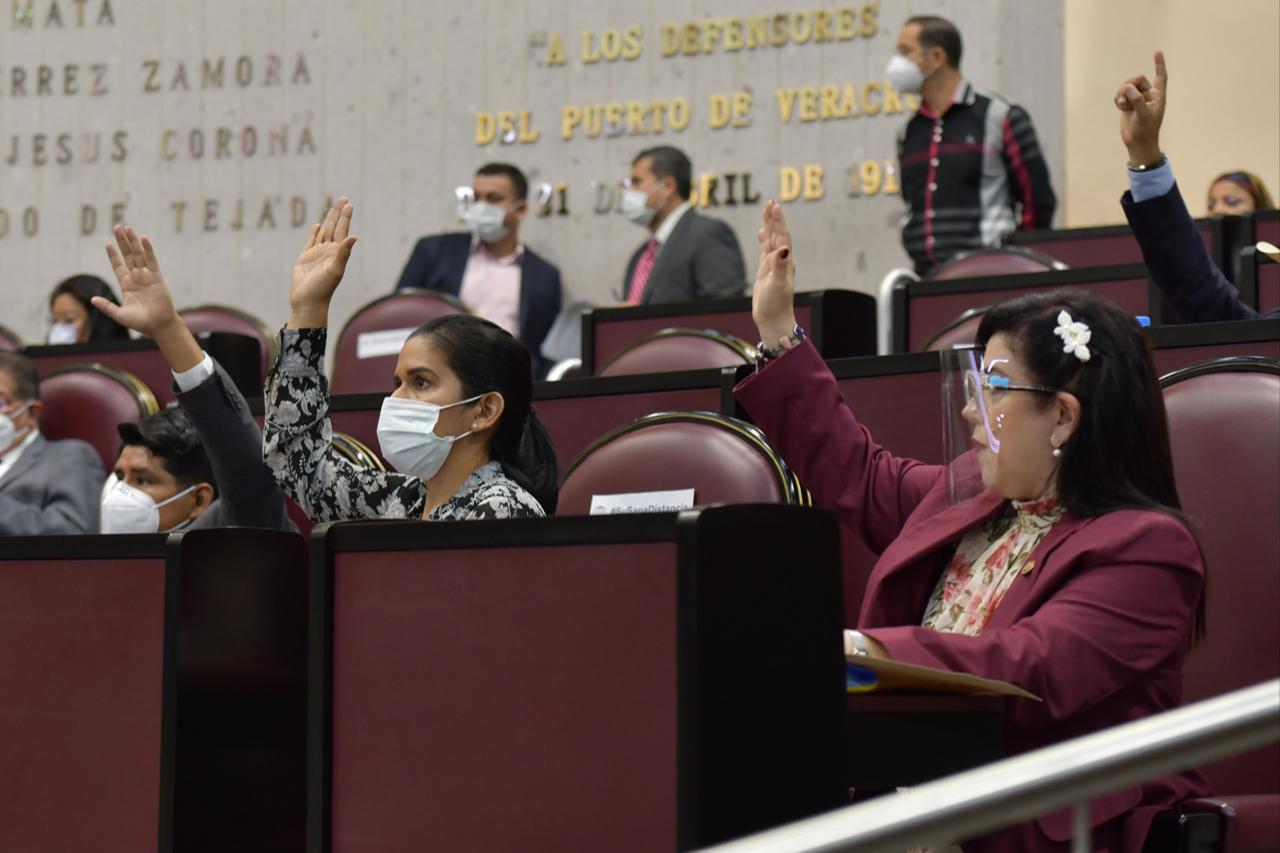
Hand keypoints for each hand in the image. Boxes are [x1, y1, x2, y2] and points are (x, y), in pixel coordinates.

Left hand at [95, 225, 203, 371]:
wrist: (158, 325)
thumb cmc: (140, 323)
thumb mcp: (119, 315)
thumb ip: (106, 306)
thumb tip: (92, 299)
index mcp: (127, 285)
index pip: (118, 266)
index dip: (113, 255)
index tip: (108, 244)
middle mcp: (136, 277)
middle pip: (127, 255)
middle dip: (121, 241)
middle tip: (116, 227)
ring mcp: (146, 275)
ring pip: (138, 254)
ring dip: (132, 241)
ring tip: (126, 228)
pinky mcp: (156, 276)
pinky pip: (151, 260)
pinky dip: (147, 249)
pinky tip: (143, 238)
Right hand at [289, 197, 356, 327]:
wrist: (308, 302)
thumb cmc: (323, 289)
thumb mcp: (335, 270)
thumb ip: (344, 253)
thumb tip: (354, 237)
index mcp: (336, 253)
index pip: (342, 230)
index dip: (345, 217)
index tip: (349, 204)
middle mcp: (328, 251)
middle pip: (333, 227)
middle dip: (338, 213)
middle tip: (344, 199)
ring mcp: (316, 254)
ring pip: (322, 232)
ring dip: (328, 220)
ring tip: (333, 208)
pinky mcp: (304, 259)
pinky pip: (310, 242)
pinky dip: (313, 233)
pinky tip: (316, 226)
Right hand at [752, 200, 797, 348]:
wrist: (773, 320)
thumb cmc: (776, 304)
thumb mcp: (778, 284)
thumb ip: (780, 265)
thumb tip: (783, 248)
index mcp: (786, 261)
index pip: (782, 236)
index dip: (778, 221)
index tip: (773, 205)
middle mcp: (781, 261)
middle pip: (778, 235)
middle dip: (774, 219)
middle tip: (770, 202)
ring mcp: (773, 265)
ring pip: (771, 240)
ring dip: (769, 226)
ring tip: (767, 210)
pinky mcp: (765, 272)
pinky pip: (764, 250)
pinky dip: (763, 240)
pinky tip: (761, 232)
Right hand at [1115, 50, 1166, 166]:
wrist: (1137, 143)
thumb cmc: (1145, 130)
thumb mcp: (1143, 115)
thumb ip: (1137, 100)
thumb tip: (1128, 87)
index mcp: (1157, 96)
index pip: (1160, 76)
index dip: (1159, 64)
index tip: (1157, 52)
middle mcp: (1148, 95)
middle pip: (1137, 80)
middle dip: (1129, 85)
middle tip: (1124, 97)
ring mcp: (1137, 99)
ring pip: (1127, 86)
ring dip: (1121, 93)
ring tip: (1120, 103)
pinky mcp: (1128, 104)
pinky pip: (1121, 94)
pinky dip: (1118, 98)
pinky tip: (1119, 106)